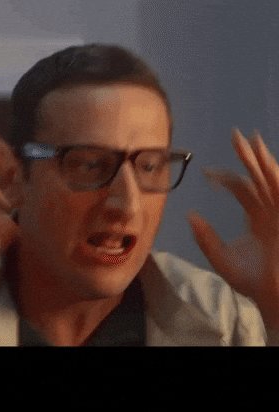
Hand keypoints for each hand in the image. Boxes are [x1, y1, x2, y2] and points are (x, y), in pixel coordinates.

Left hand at [188, 128, 278, 328]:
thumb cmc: (252, 282)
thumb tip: (189, 215)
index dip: (225, 178)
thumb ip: (206, 238)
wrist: (272, 296)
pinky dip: (273, 173)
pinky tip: (264, 159)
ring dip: (261, 158)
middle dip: (247, 156)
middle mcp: (268, 209)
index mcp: (255, 216)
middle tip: (235, 135)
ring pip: (270, 178)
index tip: (207, 173)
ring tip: (249, 139)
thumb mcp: (222, 258)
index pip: (241, 188)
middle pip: (257, 177)